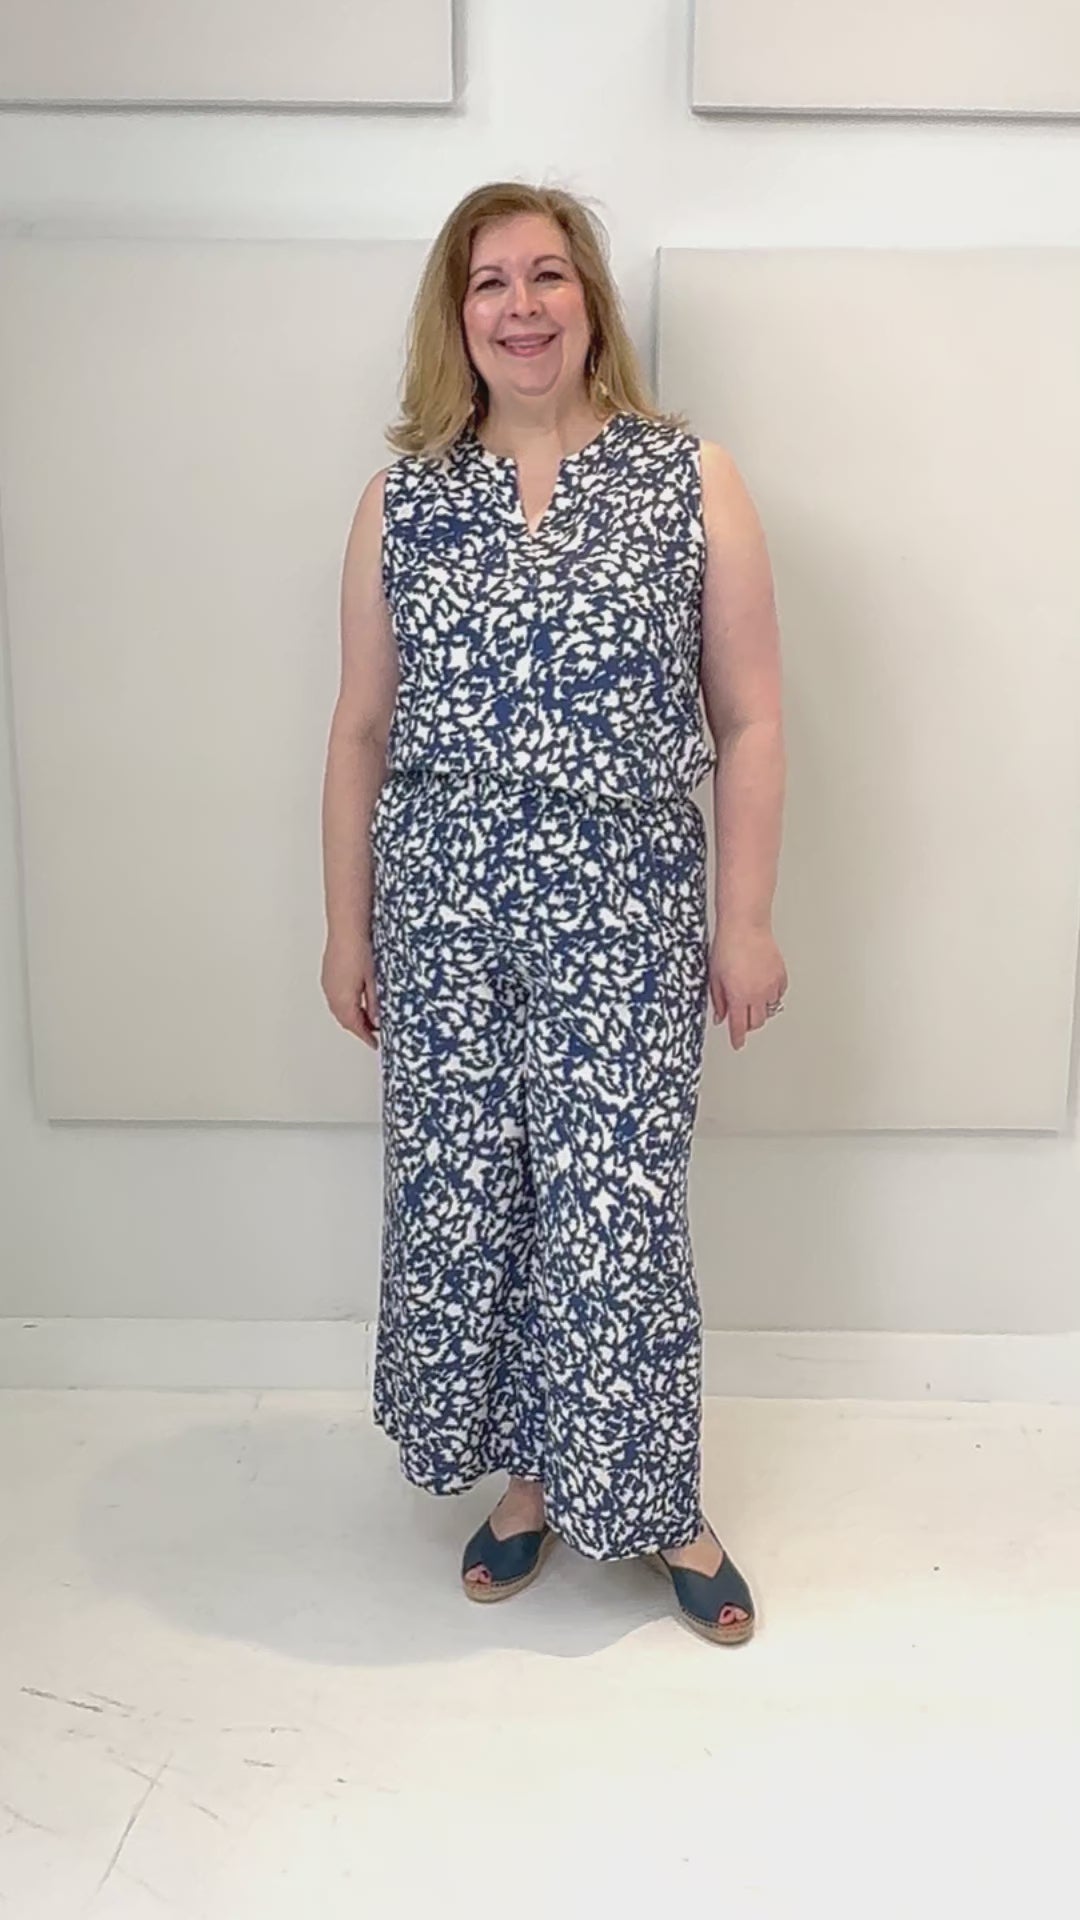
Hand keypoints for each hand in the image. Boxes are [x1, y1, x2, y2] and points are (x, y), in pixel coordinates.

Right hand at [321, 931, 380, 1048]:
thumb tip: (376, 1019)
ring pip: (339, 1009)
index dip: (365, 1036)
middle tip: (373, 1032)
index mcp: (343, 998)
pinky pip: (335, 998)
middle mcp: (332, 993)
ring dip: (352, 1016)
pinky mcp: (328, 975)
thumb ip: (374, 1003)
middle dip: (358, 1028)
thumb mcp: (374, 980)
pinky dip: (345, 1005)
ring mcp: (328, 983)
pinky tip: (356, 1001)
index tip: (373, 1043)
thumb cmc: (360, 949)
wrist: (347, 928)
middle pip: (345, 1019)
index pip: (354, 1025)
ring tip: (368, 1017)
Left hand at [709, 920, 787, 1050]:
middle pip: (756, 1022)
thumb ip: (718, 999)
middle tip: (741, 1021)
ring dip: (760, 1010)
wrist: (746, 926)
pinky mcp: (781, 976)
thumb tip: (720, 1015)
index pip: (739, 1026)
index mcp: (739, 997)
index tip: (737, 1043)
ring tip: (752, 1003)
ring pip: (769, 1009)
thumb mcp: (714, 976)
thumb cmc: (728, 946)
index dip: (737, 1038)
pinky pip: (778, 994)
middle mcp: (757, 994)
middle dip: (748, 1024)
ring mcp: (771, 986)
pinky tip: (764, 990)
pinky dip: (771, 996)